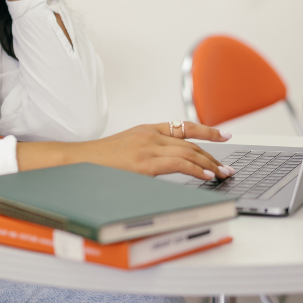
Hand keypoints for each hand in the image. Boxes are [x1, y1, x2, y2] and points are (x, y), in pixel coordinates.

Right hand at [18, 122, 235, 180]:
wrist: (76, 163)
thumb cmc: (97, 162)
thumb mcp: (124, 151)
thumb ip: (145, 155)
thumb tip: (164, 167)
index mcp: (145, 130)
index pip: (183, 126)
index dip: (206, 130)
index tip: (222, 134)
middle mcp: (149, 135)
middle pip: (190, 141)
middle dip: (212, 153)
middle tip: (226, 166)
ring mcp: (148, 147)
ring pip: (189, 152)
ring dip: (209, 164)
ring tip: (222, 174)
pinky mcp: (145, 162)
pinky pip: (179, 164)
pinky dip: (196, 169)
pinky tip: (206, 176)